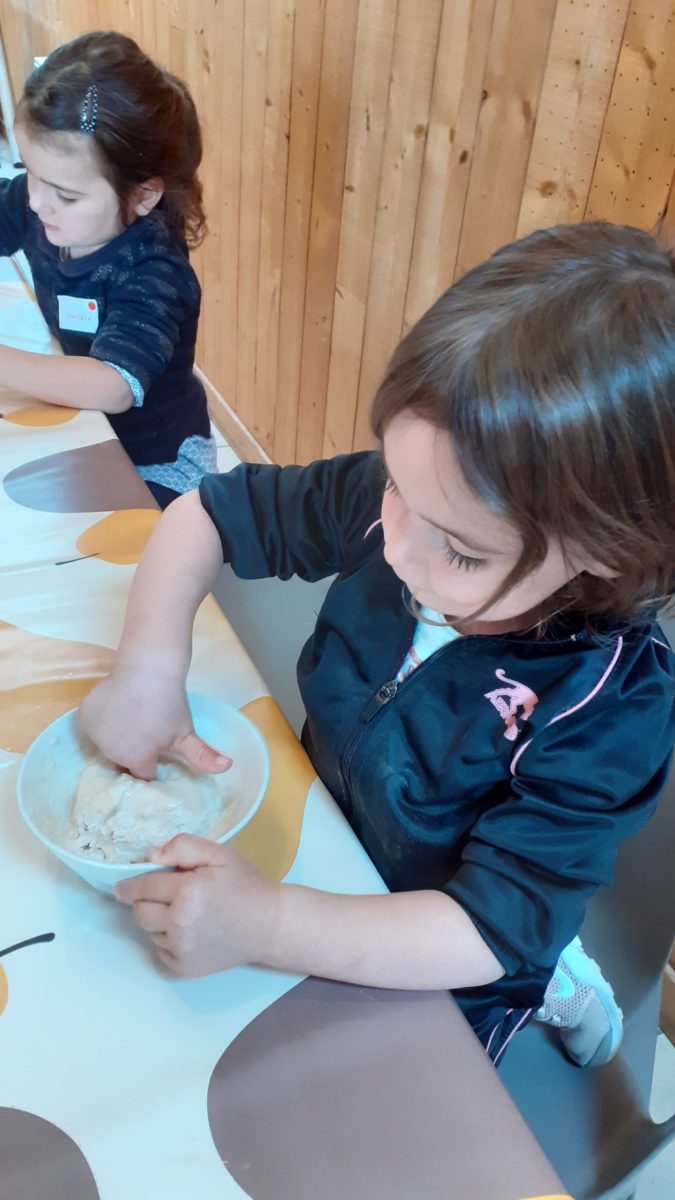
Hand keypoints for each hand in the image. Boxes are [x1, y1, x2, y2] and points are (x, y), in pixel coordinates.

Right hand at [78, 670, 230, 779]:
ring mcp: (95, 734)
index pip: (142, 774)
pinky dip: (102, 721)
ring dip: (116, 737)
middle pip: (122, 761)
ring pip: (106, 744)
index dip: (152, 763)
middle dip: (133, 751)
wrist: (148, 668)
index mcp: (136, 760)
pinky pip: (93, 726)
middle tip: (147, 729)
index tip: (158, 749)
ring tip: (133, 717)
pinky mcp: (84, 716)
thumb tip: (229, 768)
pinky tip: (118, 708)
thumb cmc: (170, 703)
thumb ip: (203, 756)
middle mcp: (111, 753)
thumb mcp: (187, 733)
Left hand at [115, 835, 278, 975]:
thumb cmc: (245, 885)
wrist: (269, 926)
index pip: (144, 886)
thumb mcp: (220, 854)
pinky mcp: (183, 968)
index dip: (130, 885)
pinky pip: (159, 952)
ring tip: (185, 913)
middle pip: (140, 912)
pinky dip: (167, 941)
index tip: (120, 887)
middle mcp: (179, 923)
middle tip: (167, 896)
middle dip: (145, 902)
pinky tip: (189, 932)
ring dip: (159, 921)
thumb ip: (184, 846)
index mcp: (188, 892)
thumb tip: (151, 856)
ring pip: (150, 932)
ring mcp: (181, 949)